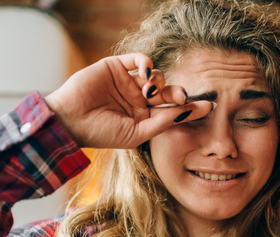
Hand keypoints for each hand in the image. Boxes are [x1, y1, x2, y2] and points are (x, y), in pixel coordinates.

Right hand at [45, 53, 213, 148]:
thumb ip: (161, 123)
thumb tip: (186, 112)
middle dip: (177, 93)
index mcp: (144, 118)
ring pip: (156, 76)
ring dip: (159, 81)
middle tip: (183, 96)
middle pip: (167, 92)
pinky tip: (146, 73)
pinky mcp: (117, 67)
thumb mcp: (136, 133)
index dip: (190, 108)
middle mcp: (138, 100)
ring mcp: (128, 82)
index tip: (208, 106)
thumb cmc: (102, 133)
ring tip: (150, 91)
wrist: (71, 120)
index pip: (172, 111)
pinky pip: (139, 60)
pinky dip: (147, 63)